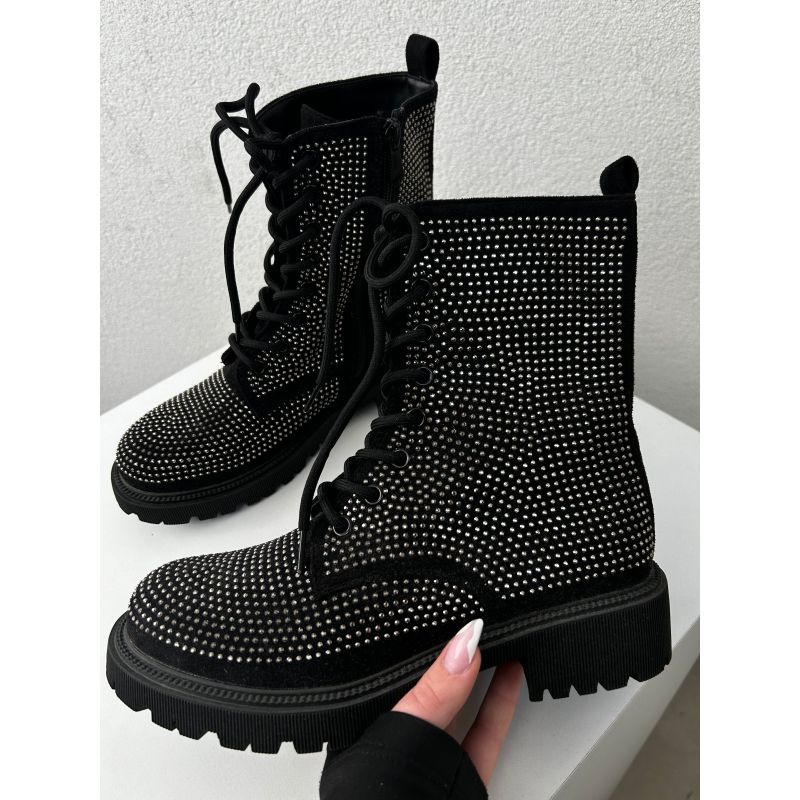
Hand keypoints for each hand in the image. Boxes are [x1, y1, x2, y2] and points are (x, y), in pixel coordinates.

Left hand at [393, 619, 523, 787]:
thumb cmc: (379, 794)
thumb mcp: (408, 728)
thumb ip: (437, 690)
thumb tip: (463, 645)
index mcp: (378, 724)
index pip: (399, 672)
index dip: (421, 645)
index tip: (446, 615)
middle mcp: (406, 739)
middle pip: (436, 688)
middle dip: (454, 658)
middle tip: (474, 620)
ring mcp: (436, 757)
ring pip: (464, 705)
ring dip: (482, 672)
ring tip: (495, 635)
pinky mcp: (466, 775)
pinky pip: (487, 730)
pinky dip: (501, 701)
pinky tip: (511, 673)